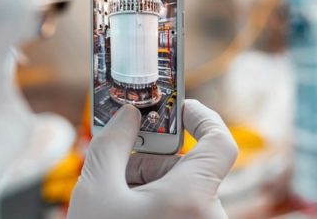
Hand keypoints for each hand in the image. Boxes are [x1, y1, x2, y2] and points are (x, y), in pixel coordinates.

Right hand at [68, 100, 237, 218]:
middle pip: (189, 168)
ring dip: (150, 185)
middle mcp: (209, 217)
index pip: (220, 141)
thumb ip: (112, 142)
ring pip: (183, 192)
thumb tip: (127, 115)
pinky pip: (182, 211)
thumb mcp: (96, 189)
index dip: (201, 117)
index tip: (177, 108)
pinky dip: (156, 205)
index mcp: (192, 199)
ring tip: (117, 198)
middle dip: (153, 160)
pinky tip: (127, 214)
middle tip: (120, 163)